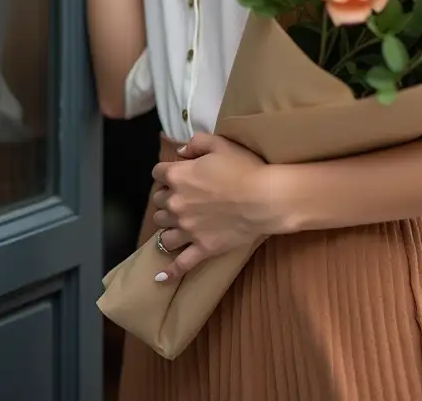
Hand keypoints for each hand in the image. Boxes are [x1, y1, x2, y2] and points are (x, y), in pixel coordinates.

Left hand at [151, 134, 270, 283]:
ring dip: (167, 227)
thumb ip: (196, 143)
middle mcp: (176, 204)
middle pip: (158, 204)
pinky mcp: (201, 248)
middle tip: (181, 197)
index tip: (177, 173)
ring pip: (164, 232)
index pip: (158, 173)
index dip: (167, 172)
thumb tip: (180, 152)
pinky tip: (161, 277)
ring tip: (176, 225)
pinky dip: (169, 272)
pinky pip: (181, 264)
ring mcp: (187, 229)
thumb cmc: (243, 168)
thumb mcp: (220, 144)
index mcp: (178, 177)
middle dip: (166, 199)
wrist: (262, 198)